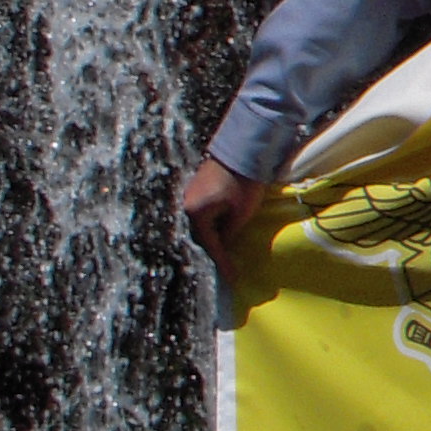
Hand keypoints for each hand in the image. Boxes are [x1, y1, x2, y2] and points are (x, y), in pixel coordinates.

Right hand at [181, 158, 269, 284]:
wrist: (242, 151)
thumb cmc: (244, 183)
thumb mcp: (240, 213)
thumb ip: (229, 232)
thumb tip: (222, 244)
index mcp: (196, 214)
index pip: (210, 245)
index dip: (222, 263)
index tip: (232, 279)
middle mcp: (186, 207)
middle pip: (199, 237)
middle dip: (211, 253)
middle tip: (224, 271)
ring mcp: (188, 197)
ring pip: (198, 226)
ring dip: (209, 239)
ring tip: (221, 254)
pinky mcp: (194, 191)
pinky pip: (199, 215)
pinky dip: (209, 226)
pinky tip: (218, 233)